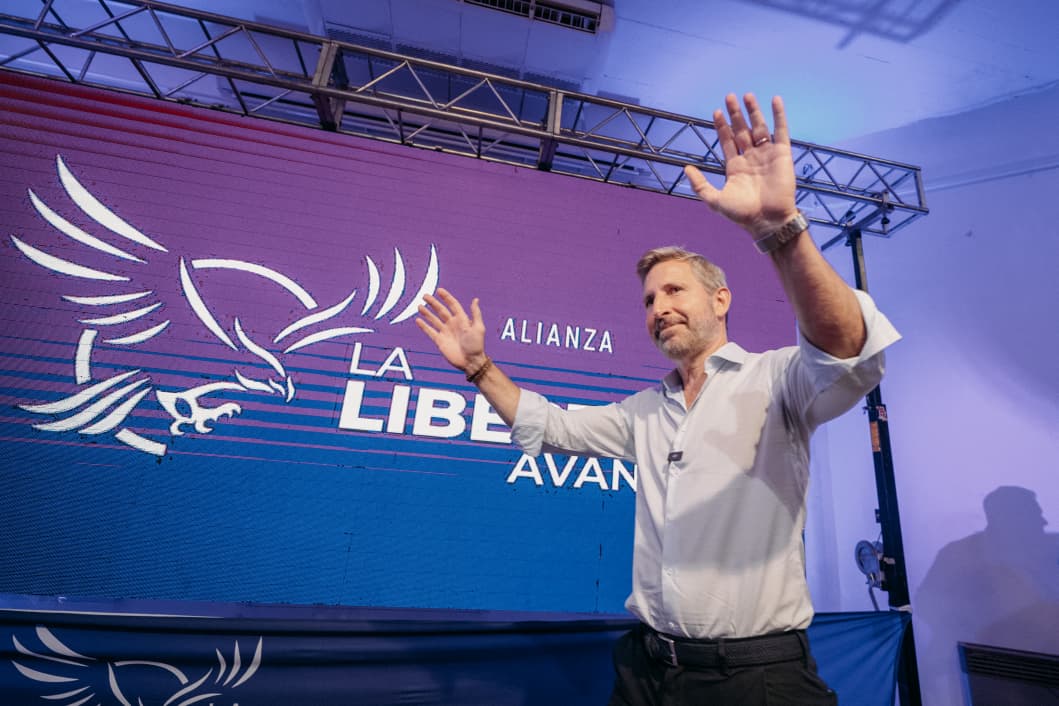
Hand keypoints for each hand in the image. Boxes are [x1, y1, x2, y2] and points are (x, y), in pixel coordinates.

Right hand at [416, 288, 486, 372]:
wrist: (471, 362)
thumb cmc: (476, 345)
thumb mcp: (478, 328)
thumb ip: (475, 314)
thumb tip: (475, 299)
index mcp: (462, 319)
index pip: (453, 305)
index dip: (446, 297)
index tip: (439, 290)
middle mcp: (452, 324)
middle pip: (441, 311)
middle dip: (433, 303)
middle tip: (425, 295)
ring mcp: (445, 332)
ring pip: (434, 320)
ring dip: (427, 313)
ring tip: (419, 306)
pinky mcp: (440, 341)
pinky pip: (430, 332)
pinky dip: (424, 326)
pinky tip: (418, 320)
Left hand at [684, 93, 798, 238]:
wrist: (767, 220)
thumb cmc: (742, 213)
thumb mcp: (714, 200)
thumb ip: (700, 184)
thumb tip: (686, 168)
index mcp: (735, 167)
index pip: (727, 141)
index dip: (722, 126)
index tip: (716, 112)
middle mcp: (751, 158)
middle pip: (741, 130)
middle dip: (735, 114)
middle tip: (729, 97)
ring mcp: (767, 155)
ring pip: (759, 127)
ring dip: (753, 111)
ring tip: (747, 96)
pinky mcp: (782, 154)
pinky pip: (782, 131)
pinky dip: (779, 116)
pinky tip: (775, 101)